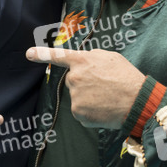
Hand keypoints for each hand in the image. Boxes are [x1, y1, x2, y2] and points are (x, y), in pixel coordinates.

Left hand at [26, 47, 144, 128]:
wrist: (137, 101)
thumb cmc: (127, 78)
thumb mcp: (111, 58)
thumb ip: (92, 57)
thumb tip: (83, 61)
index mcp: (83, 61)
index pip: (59, 56)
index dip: (42, 54)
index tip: (28, 53)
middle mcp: (75, 77)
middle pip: (73, 81)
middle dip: (85, 84)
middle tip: (105, 87)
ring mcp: (75, 96)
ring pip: (78, 97)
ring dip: (89, 98)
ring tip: (107, 98)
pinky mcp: (78, 113)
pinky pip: (81, 112)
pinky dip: (91, 112)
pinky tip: (104, 109)